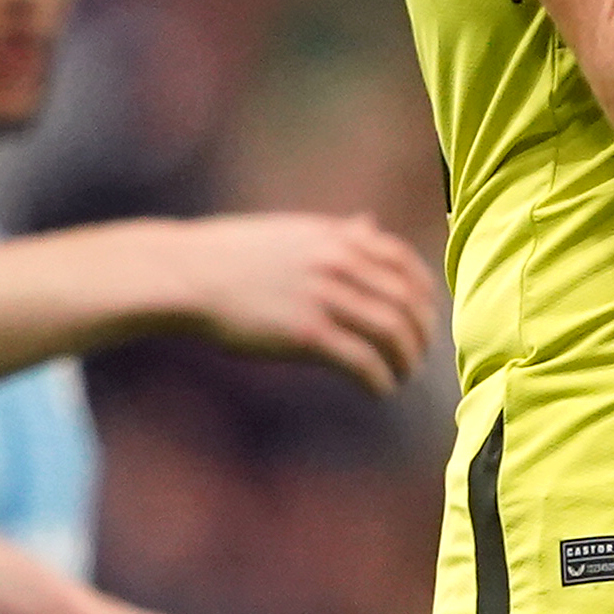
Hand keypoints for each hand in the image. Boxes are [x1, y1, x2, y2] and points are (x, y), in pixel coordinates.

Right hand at [173, 213, 439, 390]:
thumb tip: (369, 223)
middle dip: (421, 333)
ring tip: (401, 376)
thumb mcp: (294, 231)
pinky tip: (379, 390)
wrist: (187, 274)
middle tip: (419, 355)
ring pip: (392, 332)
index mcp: (338, 237)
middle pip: (406, 301)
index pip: (405, 262)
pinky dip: (380, 379)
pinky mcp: (307, 333)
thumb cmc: (234, 254)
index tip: (426, 317)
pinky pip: (362, 360)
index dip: (425, 294)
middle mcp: (339, 263)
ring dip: (406, 360)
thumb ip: (337, 232)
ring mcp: (324, 297)